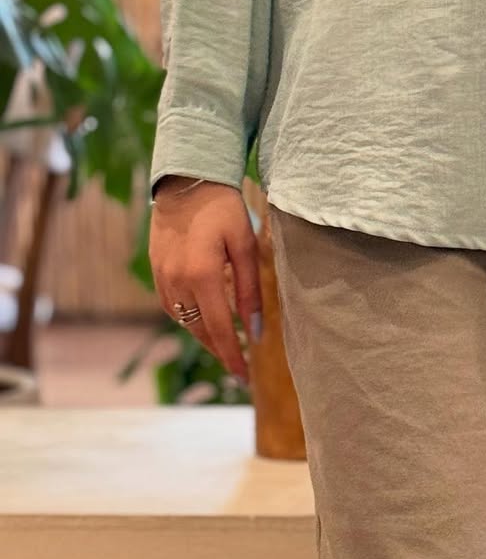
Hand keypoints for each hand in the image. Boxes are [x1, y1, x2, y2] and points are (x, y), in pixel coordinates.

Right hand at [149, 178, 261, 383]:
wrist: (187, 181)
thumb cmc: (224, 209)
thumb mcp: (245, 245)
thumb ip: (250, 290)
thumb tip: (256, 331)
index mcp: (202, 275)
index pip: (220, 329)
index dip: (233, 356)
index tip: (245, 377)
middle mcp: (176, 282)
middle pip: (200, 330)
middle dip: (220, 351)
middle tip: (241, 368)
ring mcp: (162, 278)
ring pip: (184, 321)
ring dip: (205, 337)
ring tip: (227, 348)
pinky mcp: (156, 272)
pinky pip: (172, 307)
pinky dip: (190, 319)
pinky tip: (205, 321)